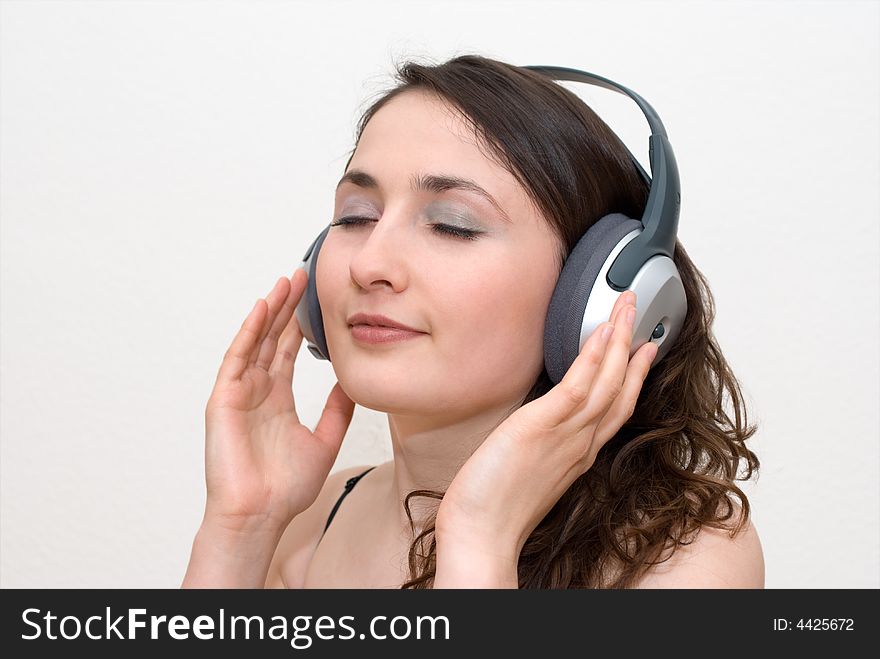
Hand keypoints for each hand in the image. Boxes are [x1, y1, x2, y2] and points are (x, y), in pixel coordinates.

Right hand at [202, 268, 355, 533]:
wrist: (260, 515)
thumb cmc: (285, 488)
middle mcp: (258, 392)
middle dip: (287, 307)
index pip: (289, 352)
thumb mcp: (323, 440)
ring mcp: (239, 393)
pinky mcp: (224, 399)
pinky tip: (263, 308)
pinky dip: (249, 332)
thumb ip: (337, 411)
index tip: (315, 299)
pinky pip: (237, 358)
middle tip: (302, 276)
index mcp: (278, 400)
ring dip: (270, 311)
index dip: (300, 325)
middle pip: (272, 339)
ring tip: (286, 282)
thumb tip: (353, 384)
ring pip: (255, 341)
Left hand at [435, 290, 658, 560]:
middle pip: (619, 389)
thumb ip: (541, 446)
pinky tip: (602, 333)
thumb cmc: (494, 510)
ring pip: (606, 381)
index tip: (641, 350)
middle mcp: (580, 443)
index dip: (632, 376)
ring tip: (626, 306)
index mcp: (577, 454)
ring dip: (618, 339)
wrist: (480, 535)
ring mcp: (566, 435)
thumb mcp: (528, 471)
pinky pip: (579, 386)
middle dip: (632, 347)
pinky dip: (594, 358)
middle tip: (638, 313)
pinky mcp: (543, 426)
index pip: (614, 408)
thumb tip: (536, 427)